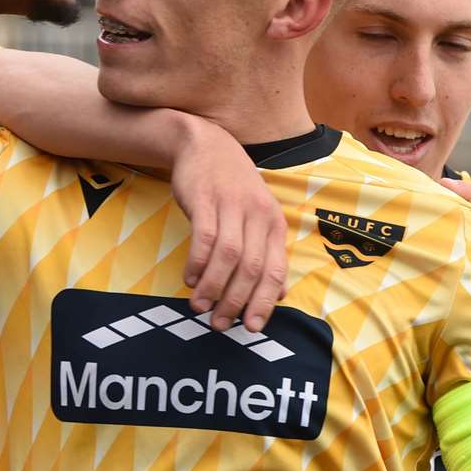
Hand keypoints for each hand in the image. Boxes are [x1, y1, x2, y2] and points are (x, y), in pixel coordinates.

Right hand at [171, 119, 287, 331]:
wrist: (205, 144)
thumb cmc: (232, 188)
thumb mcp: (258, 216)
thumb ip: (268, 252)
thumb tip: (280, 294)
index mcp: (274, 223)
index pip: (275, 269)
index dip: (265, 301)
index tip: (252, 327)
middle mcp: (258, 214)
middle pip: (251, 267)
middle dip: (235, 301)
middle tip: (220, 324)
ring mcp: (232, 205)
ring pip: (227, 256)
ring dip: (213, 287)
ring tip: (200, 307)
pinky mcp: (206, 199)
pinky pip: (204, 237)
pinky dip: (197, 263)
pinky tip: (190, 279)